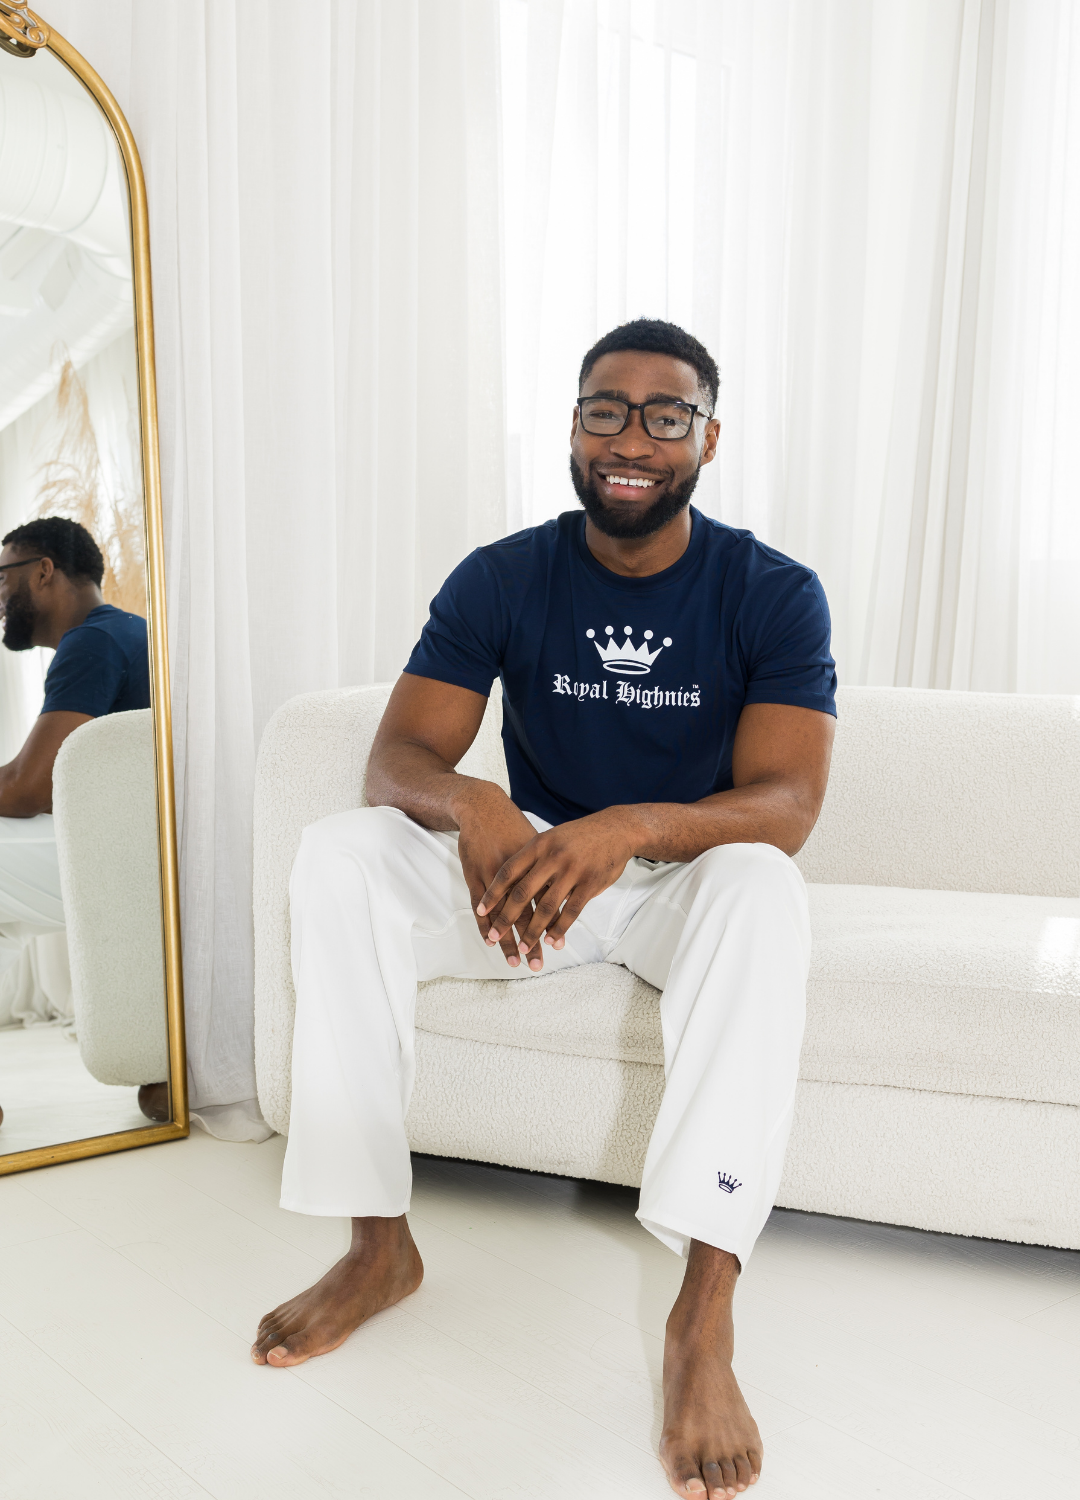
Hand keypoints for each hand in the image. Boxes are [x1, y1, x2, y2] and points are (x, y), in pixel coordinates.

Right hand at [456, 787, 540, 968]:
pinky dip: (487, 924)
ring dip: (509, 939)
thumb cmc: (514, 826)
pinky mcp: (476, 874)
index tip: (557, 946)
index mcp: (542, 862)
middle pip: (530, 912)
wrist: (484, 806)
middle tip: (538, 964)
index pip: (550, 899)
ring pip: (505, 913)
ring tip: (515, 962)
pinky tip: (490, 942)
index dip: (553, 925)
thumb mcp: (540, 843)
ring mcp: (496, 874)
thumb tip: (569, 889)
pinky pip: (482, 906)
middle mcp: (520, 871)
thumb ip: (552, 868)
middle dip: (533, 940)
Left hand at [476, 807, 638, 969]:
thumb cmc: (580, 836)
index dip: (493, 893)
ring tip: (523, 947)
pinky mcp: (590, 883)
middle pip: (522, 893)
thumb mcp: (552, 838)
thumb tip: (512, 882)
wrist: (616, 828)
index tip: (481, 909)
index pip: (509, 872)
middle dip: (506, 918)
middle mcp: (552, 857)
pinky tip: (551, 941)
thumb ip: (535, 859)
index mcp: (539, 844)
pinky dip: (559, 929)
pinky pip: (571, 911)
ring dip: (533, 931)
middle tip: (495, 936)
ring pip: (546, 907)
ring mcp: (572, 871)